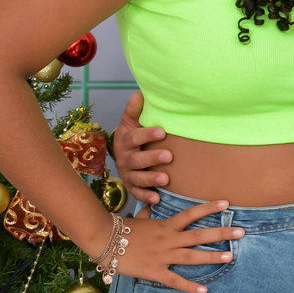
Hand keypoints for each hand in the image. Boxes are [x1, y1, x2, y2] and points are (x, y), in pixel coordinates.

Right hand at [111, 91, 171, 205]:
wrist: (125, 153)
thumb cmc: (133, 134)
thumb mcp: (131, 121)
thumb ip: (134, 110)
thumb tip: (139, 94)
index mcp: (125, 140)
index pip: (134, 137)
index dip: (147, 135)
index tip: (162, 132)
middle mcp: (125, 159)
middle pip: (136, 160)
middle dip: (151, 159)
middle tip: (168, 156)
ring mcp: (128, 174)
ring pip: (137, 178)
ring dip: (151, 179)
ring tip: (166, 179)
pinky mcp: (132, 187)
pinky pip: (137, 193)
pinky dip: (146, 197)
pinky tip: (157, 199)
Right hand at [113, 200, 244, 292]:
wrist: (104, 241)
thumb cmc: (121, 230)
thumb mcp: (138, 219)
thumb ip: (148, 214)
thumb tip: (150, 206)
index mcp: (166, 226)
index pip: (191, 214)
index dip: (209, 208)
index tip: (226, 203)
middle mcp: (168, 239)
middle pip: (199, 235)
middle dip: (221, 233)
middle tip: (242, 231)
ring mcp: (163, 256)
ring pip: (191, 256)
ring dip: (211, 257)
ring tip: (230, 256)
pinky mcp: (155, 271)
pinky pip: (175, 280)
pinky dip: (189, 287)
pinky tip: (204, 291)